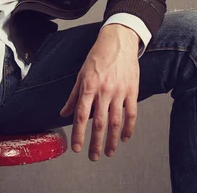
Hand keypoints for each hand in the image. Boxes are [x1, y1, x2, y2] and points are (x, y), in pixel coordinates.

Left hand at [60, 24, 139, 160]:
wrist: (119, 41)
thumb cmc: (98, 56)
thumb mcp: (81, 74)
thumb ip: (73, 96)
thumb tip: (64, 113)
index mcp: (89, 86)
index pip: (82, 116)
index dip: (79, 134)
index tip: (77, 148)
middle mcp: (104, 90)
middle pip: (100, 124)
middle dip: (96, 144)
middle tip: (93, 157)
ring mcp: (119, 91)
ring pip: (116, 122)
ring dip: (112, 141)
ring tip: (109, 152)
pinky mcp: (132, 90)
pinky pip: (132, 114)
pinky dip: (129, 128)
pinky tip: (124, 138)